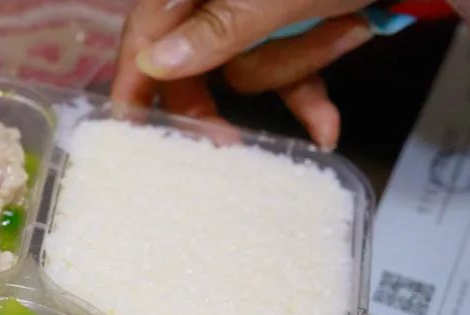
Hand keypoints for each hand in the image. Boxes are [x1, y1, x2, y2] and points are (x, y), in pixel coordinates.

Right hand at [113, 0, 375, 148]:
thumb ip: (218, 28)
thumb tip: (157, 62)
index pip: (146, 28)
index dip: (133, 79)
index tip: (129, 131)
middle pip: (190, 62)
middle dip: (220, 97)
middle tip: (223, 143)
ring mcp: (258, 16)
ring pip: (249, 72)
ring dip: (294, 64)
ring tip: (340, 24)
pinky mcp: (295, 29)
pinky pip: (288, 77)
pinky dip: (310, 97)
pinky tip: (327, 130)